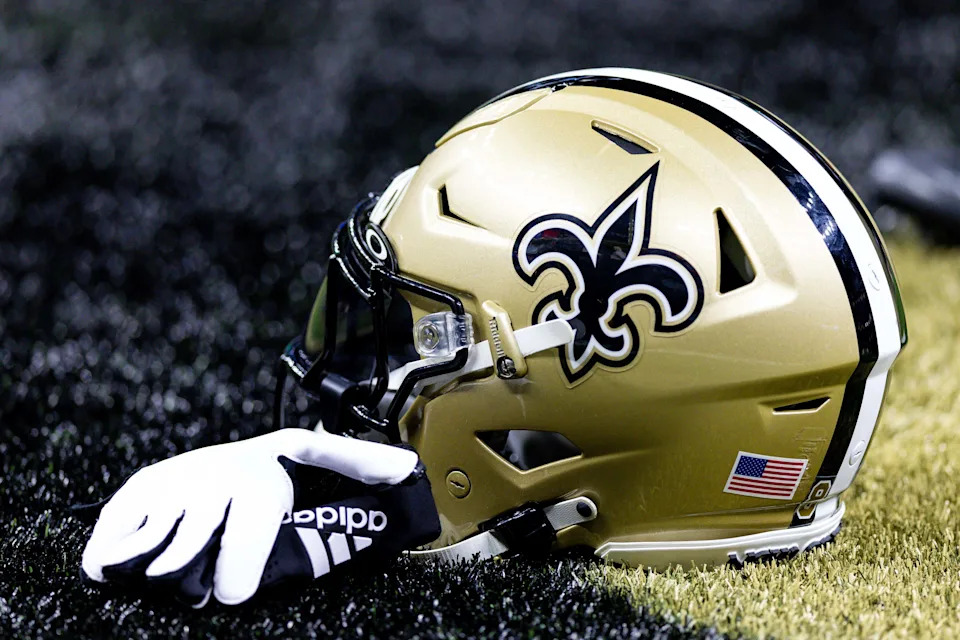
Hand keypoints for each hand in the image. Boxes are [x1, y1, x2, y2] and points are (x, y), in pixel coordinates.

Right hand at [81, 428, 436, 606]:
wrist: (230, 455)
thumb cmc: (282, 471)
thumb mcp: (322, 462)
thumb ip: (361, 465)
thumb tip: (406, 469)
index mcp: (262, 478)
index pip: (243, 536)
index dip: (236, 574)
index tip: (234, 594)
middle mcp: (216, 473)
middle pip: (190, 556)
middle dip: (199, 581)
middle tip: (210, 587)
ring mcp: (174, 480)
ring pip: (152, 549)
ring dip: (161, 573)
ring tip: (179, 575)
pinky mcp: (141, 487)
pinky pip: (115, 532)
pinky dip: (111, 555)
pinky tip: (121, 566)